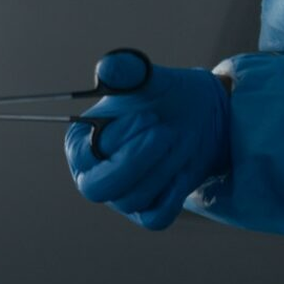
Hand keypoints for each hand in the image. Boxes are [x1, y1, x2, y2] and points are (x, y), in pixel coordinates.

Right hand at [65, 52, 230, 229]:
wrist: (203, 116)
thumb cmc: (165, 97)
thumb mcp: (148, 79)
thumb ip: (127, 71)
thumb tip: (109, 67)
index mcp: (80, 144)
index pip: (86, 157)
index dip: (120, 140)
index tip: (150, 116)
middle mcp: (92, 174)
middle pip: (97, 189)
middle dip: (136, 161)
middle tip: (167, 133)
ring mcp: (119, 197)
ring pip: (131, 200)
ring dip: (163, 168)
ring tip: (178, 140)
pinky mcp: (147, 212)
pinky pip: (155, 217)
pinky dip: (172, 194)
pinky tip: (183, 168)